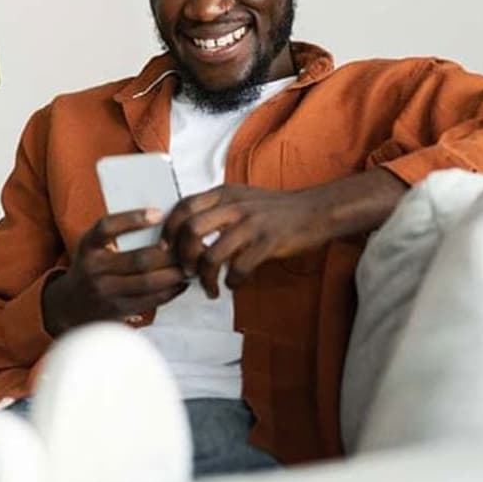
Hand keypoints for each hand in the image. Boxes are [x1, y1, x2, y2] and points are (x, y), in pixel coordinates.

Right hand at [42, 208, 188, 335]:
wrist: (69, 305)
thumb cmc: (92, 267)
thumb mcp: (94, 246)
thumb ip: (118, 233)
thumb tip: (162, 218)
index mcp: (88, 246)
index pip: (107, 227)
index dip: (133, 219)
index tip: (160, 213)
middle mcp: (94, 269)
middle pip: (139, 259)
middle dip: (169, 253)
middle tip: (188, 246)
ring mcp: (105, 292)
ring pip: (148, 282)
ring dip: (174, 274)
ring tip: (190, 265)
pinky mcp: (117, 310)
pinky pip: (150, 300)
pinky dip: (170, 291)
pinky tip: (181, 282)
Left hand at [161, 169, 408, 298]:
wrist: (316, 210)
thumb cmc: (277, 209)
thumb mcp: (243, 198)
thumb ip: (217, 209)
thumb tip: (188, 232)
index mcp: (224, 193)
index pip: (183, 207)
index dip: (168, 230)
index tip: (166, 250)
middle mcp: (234, 205)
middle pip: (191, 230)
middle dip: (183, 257)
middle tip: (187, 272)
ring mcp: (252, 223)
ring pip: (212, 254)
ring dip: (205, 277)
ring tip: (209, 288)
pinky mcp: (268, 242)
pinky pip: (240, 267)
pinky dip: (232, 281)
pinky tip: (234, 285)